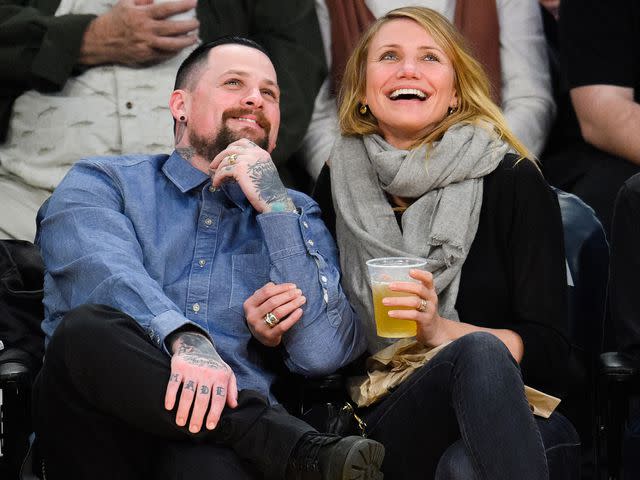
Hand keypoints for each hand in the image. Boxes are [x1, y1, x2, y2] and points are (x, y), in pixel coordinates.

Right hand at [79, 0, 198, 65]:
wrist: (101, 41)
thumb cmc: (114, 20)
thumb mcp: (125, 3)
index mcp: (142, 15)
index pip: (166, 9)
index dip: (182, 6)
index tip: (193, 3)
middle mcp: (146, 30)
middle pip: (173, 28)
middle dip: (188, 25)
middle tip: (196, 22)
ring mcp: (147, 45)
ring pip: (172, 44)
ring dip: (186, 41)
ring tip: (194, 37)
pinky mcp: (146, 56)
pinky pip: (165, 54)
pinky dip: (175, 51)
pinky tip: (181, 48)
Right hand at [164, 331, 237, 432]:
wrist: (197, 344)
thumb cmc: (214, 365)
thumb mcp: (227, 373)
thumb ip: (231, 390)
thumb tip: (234, 406)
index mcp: (220, 377)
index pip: (219, 398)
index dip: (215, 413)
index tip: (210, 426)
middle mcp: (207, 373)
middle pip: (202, 399)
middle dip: (198, 416)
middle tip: (194, 429)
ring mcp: (192, 370)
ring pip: (187, 394)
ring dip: (183, 410)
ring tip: (181, 422)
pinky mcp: (179, 367)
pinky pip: (173, 383)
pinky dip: (170, 395)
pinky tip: (169, 407)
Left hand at [210, 139, 295, 213]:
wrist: (275, 201)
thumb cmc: (270, 192)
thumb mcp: (264, 171)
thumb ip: (254, 163)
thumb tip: (235, 164)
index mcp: (262, 153)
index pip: (243, 142)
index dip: (231, 147)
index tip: (225, 155)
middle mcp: (255, 153)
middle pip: (231, 149)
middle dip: (220, 157)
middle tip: (213, 166)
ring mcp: (248, 160)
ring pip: (226, 160)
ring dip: (218, 169)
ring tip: (216, 178)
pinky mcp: (240, 170)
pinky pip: (224, 171)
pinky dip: (218, 177)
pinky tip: (217, 184)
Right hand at [244, 282, 305, 346]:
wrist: (263, 337)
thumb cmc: (264, 315)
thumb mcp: (261, 303)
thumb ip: (266, 293)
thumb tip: (275, 284)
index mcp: (249, 304)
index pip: (266, 292)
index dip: (281, 288)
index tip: (293, 286)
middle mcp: (252, 316)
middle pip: (273, 301)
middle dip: (288, 295)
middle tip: (300, 292)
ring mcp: (259, 327)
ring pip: (278, 312)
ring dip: (292, 304)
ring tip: (302, 299)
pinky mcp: (269, 336)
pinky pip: (283, 326)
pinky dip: (293, 318)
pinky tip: (300, 311)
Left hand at [385, 269, 448, 346]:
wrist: (434, 330)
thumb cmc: (422, 310)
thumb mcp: (418, 298)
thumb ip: (405, 289)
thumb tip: (383, 278)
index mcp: (429, 290)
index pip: (429, 278)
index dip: (420, 274)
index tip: (410, 271)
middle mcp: (431, 298)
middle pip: (419, 289)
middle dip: (403, 286)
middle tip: (389, 286)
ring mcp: (429, 309)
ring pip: (415, 302)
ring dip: (398, 301)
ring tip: (384, 301)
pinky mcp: (426, 320)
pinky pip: (413, 315)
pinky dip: (400, 314)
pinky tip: (391, 313)